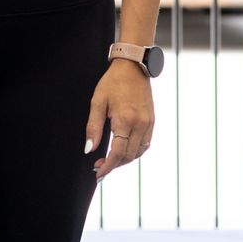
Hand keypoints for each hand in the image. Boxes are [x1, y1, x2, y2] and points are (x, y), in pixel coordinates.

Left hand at [85, 59, 155, 180]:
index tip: (98, 174)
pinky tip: (124, 151)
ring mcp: (149, 124)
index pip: (117, 152)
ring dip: (124, 160)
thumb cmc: (112, 83)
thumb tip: (89, 150)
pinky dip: (135, 152)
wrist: (133, 67)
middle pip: (128, 156)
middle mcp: (140, 125)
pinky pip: (145, 145)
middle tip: (99, 167)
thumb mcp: (97, 103)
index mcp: (125, 120)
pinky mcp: (152, 122)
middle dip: (114, 165)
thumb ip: (93, 128)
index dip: (108, 166)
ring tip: (109, 161)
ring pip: (138, 153)